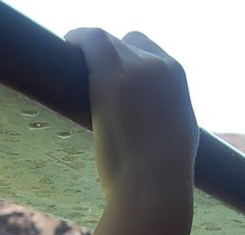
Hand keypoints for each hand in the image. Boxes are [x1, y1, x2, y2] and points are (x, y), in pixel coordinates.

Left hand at [65, 29, 198, 199]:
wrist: (155, 185)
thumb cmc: (162, 175)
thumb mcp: (177, 137)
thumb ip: (167, 119)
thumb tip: (156, 131)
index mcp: (177, 78)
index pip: (151, 51)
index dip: (130, 59)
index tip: (113, 73)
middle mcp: (160, 66)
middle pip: (128, 43)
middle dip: (110, 56)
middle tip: (90, 76)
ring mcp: (136, 68)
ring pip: (108, 41)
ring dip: (91, 49)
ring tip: (72, 60)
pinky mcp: (111, 75)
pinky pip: (91, 39)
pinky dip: (77, 39)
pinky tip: (66, 44)